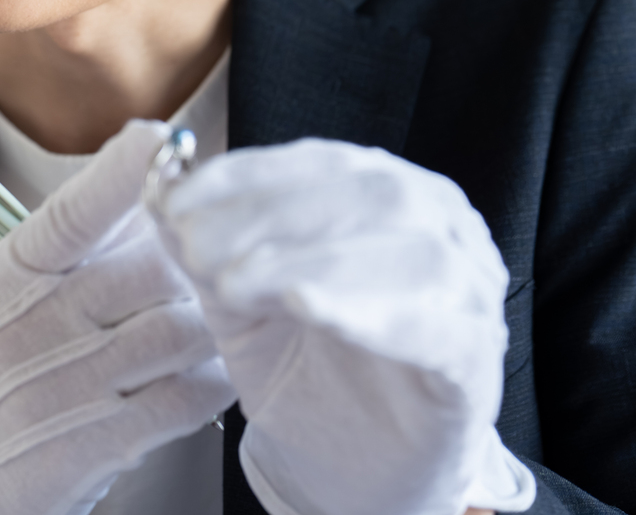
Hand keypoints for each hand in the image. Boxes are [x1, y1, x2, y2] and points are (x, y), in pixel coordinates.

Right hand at [0, 120, 235, 514]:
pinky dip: (213, 380)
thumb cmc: (5, 360)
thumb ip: (78, 237)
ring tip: (221, 320)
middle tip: (216, 263)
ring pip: (179, 331)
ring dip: (213, 324)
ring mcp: (64, 385)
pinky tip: (215, 371)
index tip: (163, 141)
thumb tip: (155, 170)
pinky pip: (184, 397)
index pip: (73, 214)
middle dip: (196, 264)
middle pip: (150, 270)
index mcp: (10, 274)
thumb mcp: (14, 287)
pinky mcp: (95, 441)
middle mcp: (33, 324)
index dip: (121, 176)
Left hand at [154, 139, 534, 514]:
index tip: (176, 199)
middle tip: (195, 245)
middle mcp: (443, 231)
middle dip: (271, 213)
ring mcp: (470, 297)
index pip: (321, 162)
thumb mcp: (240, 302)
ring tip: (234, 283)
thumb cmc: (305, 371)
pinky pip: (436, 331)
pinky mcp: (475, 367)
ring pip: (409, 252)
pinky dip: (368, 311)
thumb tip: (160, 191)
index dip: (245, 175)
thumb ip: (207, 248)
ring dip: (309, 258)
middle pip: (370, 193)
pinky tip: (307, 307)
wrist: (353, 473)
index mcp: (388, 195)